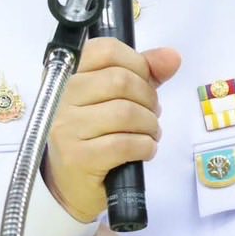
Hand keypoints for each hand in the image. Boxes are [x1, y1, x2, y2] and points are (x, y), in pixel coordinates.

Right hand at [42, 38, 180, 222]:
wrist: (70, 185)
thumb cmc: (95, 136)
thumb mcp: (116, 99)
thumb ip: (143, 74)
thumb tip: (172, 57)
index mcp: (69, 76)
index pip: (104, 50)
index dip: (136, 62)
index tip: (145, 81)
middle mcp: (62, 97)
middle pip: (120, 81)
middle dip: (148, 98)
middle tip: (151, 114)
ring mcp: (67, 128)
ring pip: (125, 113)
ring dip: (149, 125)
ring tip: (149, 134)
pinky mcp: (78, 157)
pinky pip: (124, 144)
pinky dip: (145, 146)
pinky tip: (144, 150)